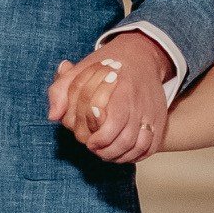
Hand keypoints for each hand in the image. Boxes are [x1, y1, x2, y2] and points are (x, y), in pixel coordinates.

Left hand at [49, 32, 169, 162]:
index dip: (98, 138)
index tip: (88, 140)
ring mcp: (152, 112)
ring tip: (105, 153)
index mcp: (121, 87)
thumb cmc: (106, 66)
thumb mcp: (79, 70)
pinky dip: (135, 156)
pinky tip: (120, 153)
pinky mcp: (160, 120)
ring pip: (139, 146)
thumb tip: (53, 116)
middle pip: (125, 139)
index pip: (113, 122)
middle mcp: (139, 101)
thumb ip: (60, 90)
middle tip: (94, 148)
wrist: (141, 56)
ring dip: (119, 156)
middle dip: (106, 150)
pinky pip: (150, 148)